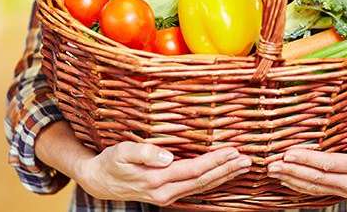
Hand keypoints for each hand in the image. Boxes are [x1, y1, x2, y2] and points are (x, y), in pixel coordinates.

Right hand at [75, 142, 251, 205]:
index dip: (215, 161)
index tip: (233, 151)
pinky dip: (213, 181)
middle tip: (247, 160)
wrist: (98, 181)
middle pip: (203, 181)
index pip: (194, 170)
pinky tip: (224, 174)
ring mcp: (167, 196)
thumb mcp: (122, 152)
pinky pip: (196, 188)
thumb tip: (168, 156)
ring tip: (242, 166)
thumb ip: (145, 153)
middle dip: (227, 170)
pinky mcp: (168, 195)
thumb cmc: (111, 161)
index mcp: (156, 180)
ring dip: (224, 176)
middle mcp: (165, 192)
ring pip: (202, 186)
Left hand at [267, 122, 346, 197]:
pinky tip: (287, 180)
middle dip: (291, 172)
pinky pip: (319, 191)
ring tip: (272, 173)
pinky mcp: (344, 191)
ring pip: (314, 188)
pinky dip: (301, 187)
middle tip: (270, 165)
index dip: (306, 160)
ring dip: (292, 180)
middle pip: (316, 179)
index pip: (328, 164)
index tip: (287, 153)